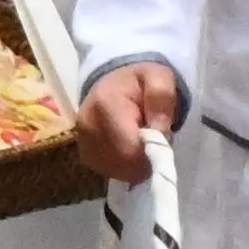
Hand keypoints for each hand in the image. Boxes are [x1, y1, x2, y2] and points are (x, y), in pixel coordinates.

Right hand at [74, 60, 178, 185]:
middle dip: (147, 156)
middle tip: (155, 140)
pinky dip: (128, 166)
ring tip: (142, 141)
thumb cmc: (138, 82)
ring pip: (121, 170)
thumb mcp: (158, 76)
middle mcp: (87, 126)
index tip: (165, 138)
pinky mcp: (86, 156)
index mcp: (105, 104)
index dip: (153, 149)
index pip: (130, 145)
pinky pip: (113, 172)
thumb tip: (160, 130)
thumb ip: (161, 96)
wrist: (111, 85)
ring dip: (139, 163)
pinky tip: (130, 149)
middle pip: (126, 161)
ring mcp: (83, 143)